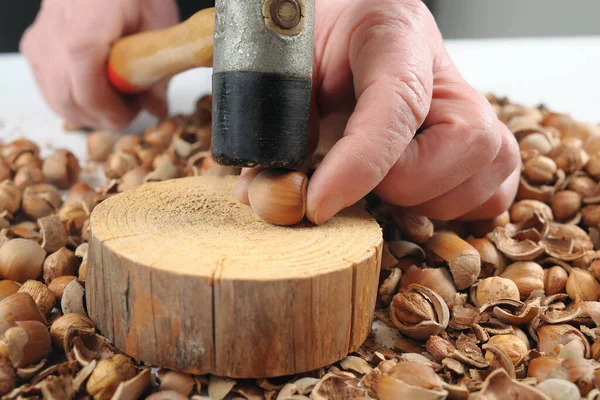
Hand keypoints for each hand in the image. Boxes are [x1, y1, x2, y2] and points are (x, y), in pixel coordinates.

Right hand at [20, 0, 178, 128]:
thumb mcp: (159, 23)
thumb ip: (157, 69)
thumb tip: (156, 108)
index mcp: (86, 29)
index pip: (88, 91)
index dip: (112, 112)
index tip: (134, 112)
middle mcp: (53, 36)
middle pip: (68, 101)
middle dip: (101, 117)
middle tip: (129, 109)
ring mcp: (40, 42)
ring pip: (55, 99)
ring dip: (87, 111)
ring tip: (116, 96)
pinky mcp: (35, 46)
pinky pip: (49, 86)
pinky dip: (73, 97)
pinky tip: (97, 88)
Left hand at [235, 0, 519, 223]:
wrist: (341, 24)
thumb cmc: (315, 42)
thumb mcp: (285, 72)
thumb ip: (276, 128)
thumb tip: (264, 197)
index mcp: (394, 34)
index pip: (398, 102)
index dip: (360, 164)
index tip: (318, 204)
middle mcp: (443, 67)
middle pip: (466, 140)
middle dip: (404, 182)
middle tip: (358, 178)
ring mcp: (469, 100)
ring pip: (489, 167)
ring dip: (428, 197)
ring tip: (383, 181)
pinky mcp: (479, 135)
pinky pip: (495, 187)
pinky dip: (455, 204)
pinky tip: (415, 192)